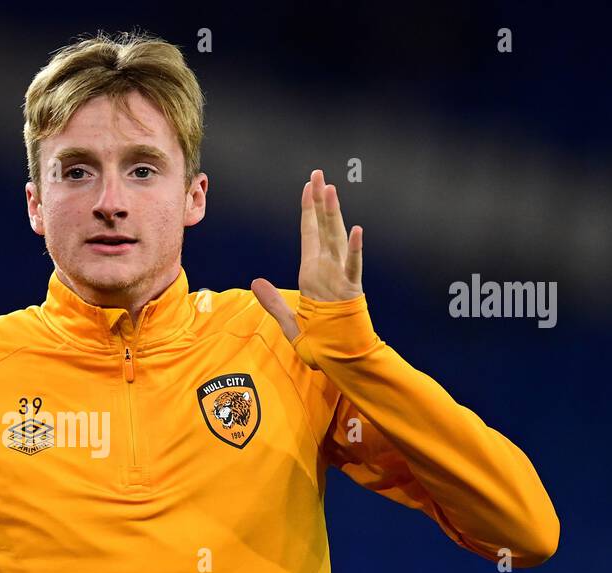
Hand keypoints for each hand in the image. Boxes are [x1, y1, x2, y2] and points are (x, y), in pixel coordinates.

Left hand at [252, 168, 363, 343]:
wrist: (341, 358)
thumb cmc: (321, 342)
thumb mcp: (289, 321)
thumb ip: (273, 302)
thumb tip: (255, 283)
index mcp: (312, 273)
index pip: (310, 233)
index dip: (308, 210)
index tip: (308, 185)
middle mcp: (327, 270)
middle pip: (324, 228)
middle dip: (320, 202)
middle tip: (318, 174)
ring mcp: (340, 277)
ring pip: (337, 239)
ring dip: (334, 215)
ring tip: (330, 190)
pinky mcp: (351, 290)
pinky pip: (353, 267)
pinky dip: (354, 249)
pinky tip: (355, 230)